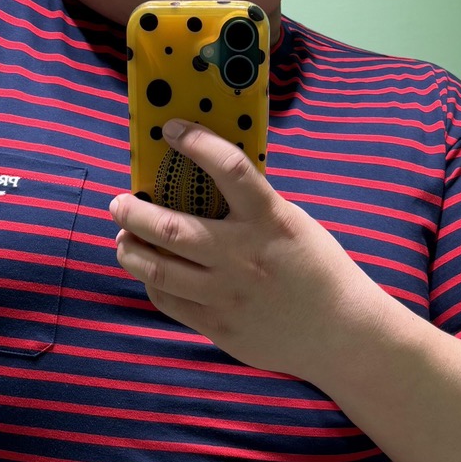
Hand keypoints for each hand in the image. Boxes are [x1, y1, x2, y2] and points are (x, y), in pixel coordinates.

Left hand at [109, 119, 379, 381]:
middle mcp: (244, 256)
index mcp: (270, 220)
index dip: (196, 141)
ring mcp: (228, 294)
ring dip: (129, 248)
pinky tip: (149, 270)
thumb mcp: (292, 224)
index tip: (171, 129)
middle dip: (132, 211)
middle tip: (119, 203)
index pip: (229, 167)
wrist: (341, 332)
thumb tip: (199, 185)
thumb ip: (251, 208)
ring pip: (157, 267)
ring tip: (123, 238)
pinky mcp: (219, 326)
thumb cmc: (317, 270)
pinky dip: (151, 280)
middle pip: (169, 226)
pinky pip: (168, 300)